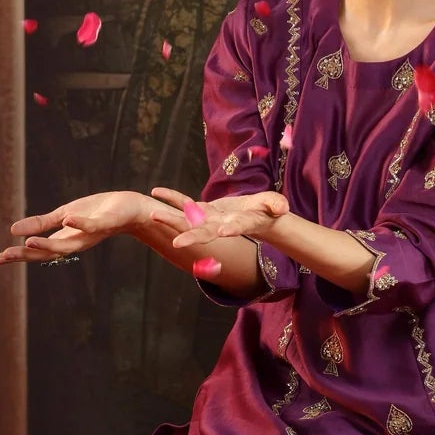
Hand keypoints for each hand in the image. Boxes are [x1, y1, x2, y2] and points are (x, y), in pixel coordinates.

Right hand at [0, 190, 148, 264]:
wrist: (130, 208)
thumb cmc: (97, 212)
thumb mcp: (64, 215)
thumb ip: (41, 224)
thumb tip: (13, 231)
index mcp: (64, 240)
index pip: (37, 251)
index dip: (17, 256)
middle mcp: (76, 242)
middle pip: (48, 253)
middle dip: (26, 255)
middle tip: (5, 256)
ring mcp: (90, 234)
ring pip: (67, 245)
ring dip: (47, 244)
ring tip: (27, 243)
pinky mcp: (106, 223)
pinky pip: (92, 225)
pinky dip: (80, 224)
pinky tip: (67, 219)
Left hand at [150, 187, 289, 251]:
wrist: (256, 217)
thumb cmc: (268, 211)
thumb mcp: (274, 205)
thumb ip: (276, 205)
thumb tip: (282, 208)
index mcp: (238, 225)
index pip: (235, 229)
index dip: (230, 230)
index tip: (222, 233)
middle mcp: (220, 226)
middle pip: (204, 232)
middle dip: (190, 236)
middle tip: (176, 242)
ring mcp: (209, 220)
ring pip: (187, 220)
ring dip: (170, 217)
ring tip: (152, 214)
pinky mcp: (203, 211)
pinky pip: (183, 204)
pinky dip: (171, 198)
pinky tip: (157, 192)